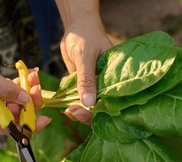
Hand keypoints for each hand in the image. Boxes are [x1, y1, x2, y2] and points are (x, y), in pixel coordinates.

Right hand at [9, 69, 50, 131]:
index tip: (46, 119)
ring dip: (28, 88)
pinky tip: (27, 73)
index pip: (12, 127)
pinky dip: (21, 82)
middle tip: (37, 88)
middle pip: (18, 111)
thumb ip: (6, 90)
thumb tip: (27, 100)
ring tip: (33, 76)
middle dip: (32, 100)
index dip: (30, 125)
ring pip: (17, 98)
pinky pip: (12, 88)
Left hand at [56, 0, 112, 123]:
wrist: (76, 27)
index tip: (86, 111)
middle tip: (74, 111)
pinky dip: (72, 103)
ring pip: (88, 105)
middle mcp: (107, 83)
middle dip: (87, 113)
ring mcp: (94, 85)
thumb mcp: (85, 57)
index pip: (113, 101)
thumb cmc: (86, 36)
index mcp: (115, 77)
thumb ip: (86, 79)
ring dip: (79, 110)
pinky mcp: (83, 84)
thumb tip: (88, 104)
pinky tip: (66, 108)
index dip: (102, 111)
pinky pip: (79, 98)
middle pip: (100, 107)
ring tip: (68, 110)